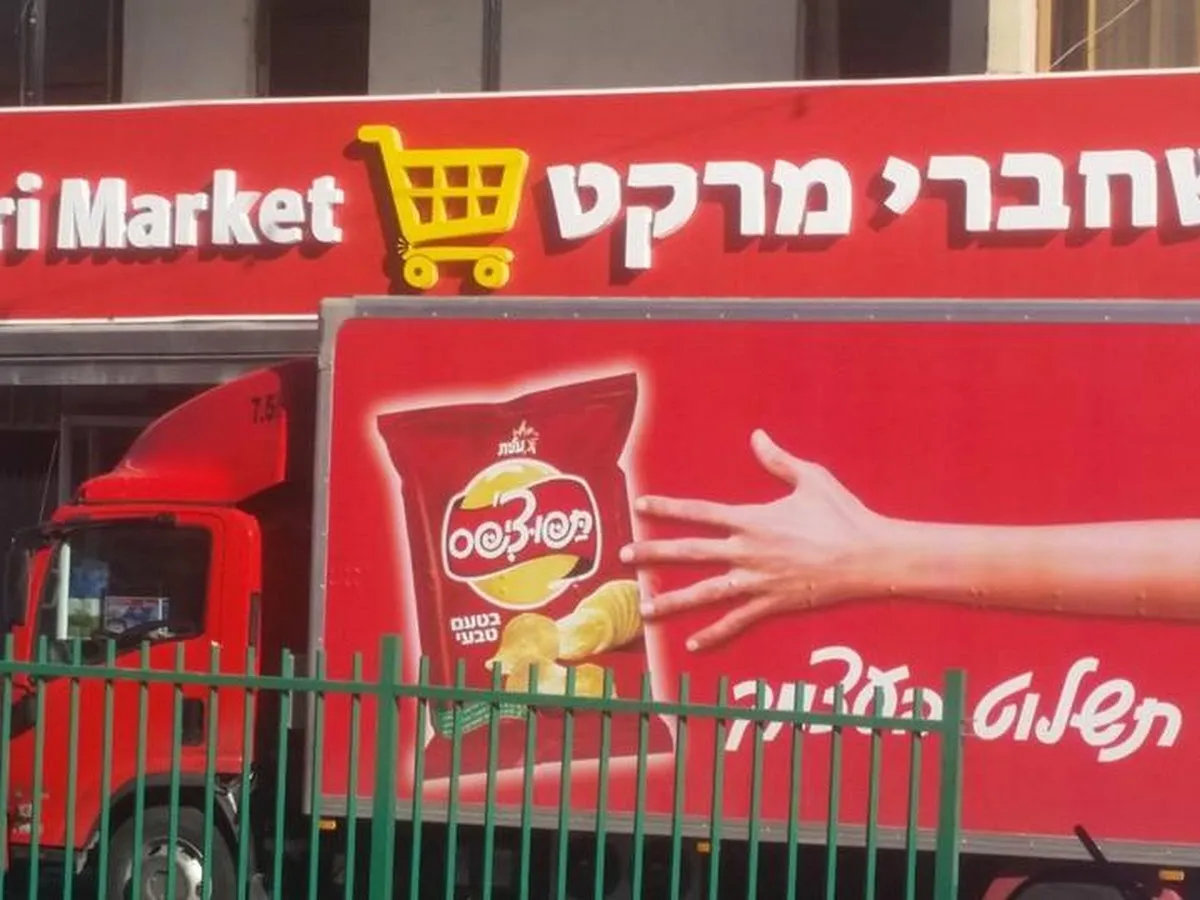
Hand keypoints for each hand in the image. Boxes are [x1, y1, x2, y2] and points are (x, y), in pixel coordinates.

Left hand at [620, 430, 885, 651]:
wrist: (869, 555)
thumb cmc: (842, 514)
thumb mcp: (811, 478)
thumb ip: (778, 460)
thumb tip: (757, 436)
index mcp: (752, 519)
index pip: (699, 512)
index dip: (667, 508)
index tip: (640, 505)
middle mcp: (747, 551)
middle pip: (690, 552)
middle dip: (653, 553)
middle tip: (624, 555)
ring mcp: (758, 580)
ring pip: (705, 592)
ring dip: (672, 600)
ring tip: (644, 608)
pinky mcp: (773, 603)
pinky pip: (737, 620)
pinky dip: (714, 633)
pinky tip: (692, 642)